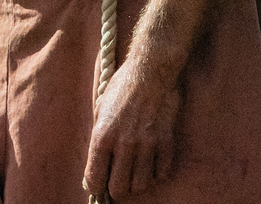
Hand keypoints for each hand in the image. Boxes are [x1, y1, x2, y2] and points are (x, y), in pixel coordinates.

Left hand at [84, 61, 183, 198]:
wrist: (150, 72)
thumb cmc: (121, 87)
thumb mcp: (100, 109)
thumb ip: (100, 136)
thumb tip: (98, 161)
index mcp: (103, 135)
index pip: (94, 176)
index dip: (94, 186)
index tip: (97, 186)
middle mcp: (124, 144)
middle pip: (119, 187)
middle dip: (115, 188)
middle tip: (116, 182)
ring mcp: (147, 145)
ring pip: (141, 184)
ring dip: (136, 182)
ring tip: (133, 174)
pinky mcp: (166, 143)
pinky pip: (162, 173)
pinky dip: (156, 173)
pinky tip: (151, 165)